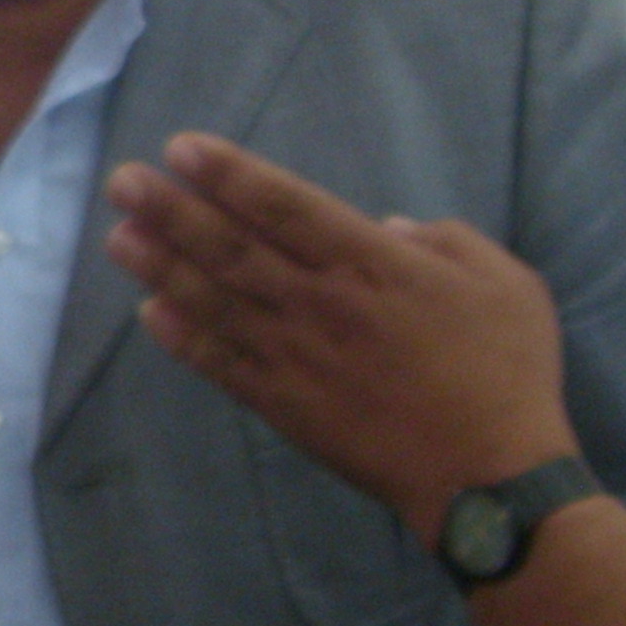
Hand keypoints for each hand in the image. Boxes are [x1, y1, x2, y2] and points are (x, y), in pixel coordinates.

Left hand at [102, 133, 577, 544]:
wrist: (488, 476)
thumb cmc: (507, 371)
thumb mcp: (503, 281)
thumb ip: (444, 239)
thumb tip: (387, 223)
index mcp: (376, 264)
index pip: (287, 207)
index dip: (230, 175)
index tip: (183, 149)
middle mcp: (323, 304)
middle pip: (233, 248)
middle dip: (172, 211)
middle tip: (122, 181)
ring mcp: (297, 358)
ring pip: (216, 302)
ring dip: (161, 268)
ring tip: (118, 237)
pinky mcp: (286, 407)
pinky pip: (222, 365)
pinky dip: (183, 339)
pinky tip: (149, 313)